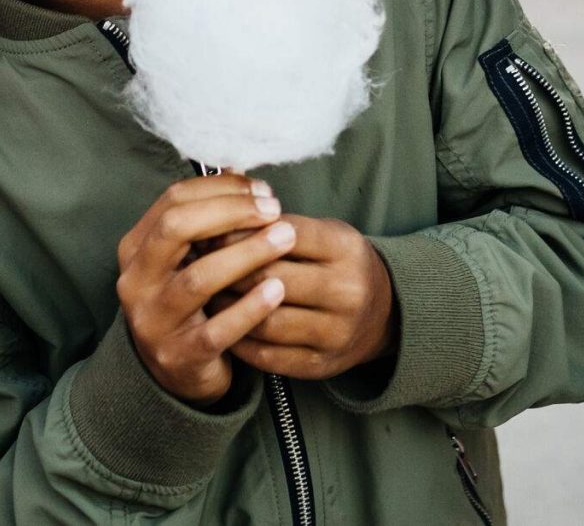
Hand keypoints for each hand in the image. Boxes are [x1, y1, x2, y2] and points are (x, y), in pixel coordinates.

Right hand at [115, 173, 295, 404]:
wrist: (175, 373)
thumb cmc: (188, 302)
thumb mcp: (186, 258)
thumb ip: (207, 217)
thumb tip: (239, 168)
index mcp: (135, 248)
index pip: (173, 201)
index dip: (220, 188)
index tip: (262, 190)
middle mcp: (135, 282)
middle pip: (177, 229)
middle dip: (230, 213)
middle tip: (274, 210)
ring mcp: (153, 321)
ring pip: (198, 278)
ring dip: (247, 253)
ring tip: (285, 239)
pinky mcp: (179, 355)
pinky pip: (217, 329)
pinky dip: (249, 308)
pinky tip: (276, 290)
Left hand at [221, 214, 397, 381]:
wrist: (384, 314)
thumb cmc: (339, 264)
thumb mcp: (324, 233)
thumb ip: (280, 225)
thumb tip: (220, 218)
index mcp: (345, 250)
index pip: (283, 236)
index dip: (241, 233)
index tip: (212, 231)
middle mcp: (346, 291)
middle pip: (271, 279)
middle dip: (228, 270)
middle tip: (199, 264)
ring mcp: (335, 332)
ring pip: (266, 321)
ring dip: (229, 308)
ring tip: (208, 295)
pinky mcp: (321, 365)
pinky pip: (268, 355)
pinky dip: (239, 340)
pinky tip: (224, 325)